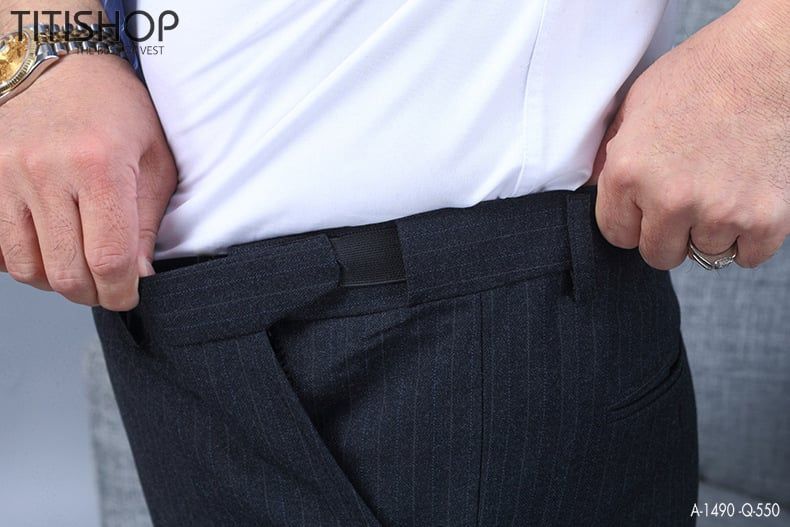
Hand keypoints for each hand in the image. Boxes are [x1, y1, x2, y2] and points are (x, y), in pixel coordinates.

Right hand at [0, 54, 176, 309]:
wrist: (60, 60)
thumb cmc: (116, 108)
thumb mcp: (153, 159)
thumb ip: (147, 222)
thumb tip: (140, 275)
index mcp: (99, 166)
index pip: (109, 258)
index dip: (120, 291)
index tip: (128, 296)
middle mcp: (47, 171)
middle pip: (66, 272)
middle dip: (92, 294)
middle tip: (107, 289)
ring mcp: (7, 174)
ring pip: (27, 267)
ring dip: (56, 283)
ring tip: (79, 271)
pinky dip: (24, 262)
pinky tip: (49, 250)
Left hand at [589, 0, 789, 269]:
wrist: (769, 59)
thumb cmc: (700, 75)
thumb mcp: (634, 108)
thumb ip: (611, 157)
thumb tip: (595, 191)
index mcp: (627, 174)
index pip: (617, 235)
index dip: (633, 221)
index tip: (648, 206)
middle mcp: (670, 200)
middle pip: (659, 255)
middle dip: (669, 233)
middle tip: (687, 200)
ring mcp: (719, 212)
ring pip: (705, 254)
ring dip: (711, 230)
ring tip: (721, 186)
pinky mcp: (766, 218)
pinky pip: (748, 255)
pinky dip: (749, 235)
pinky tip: (747, 199)